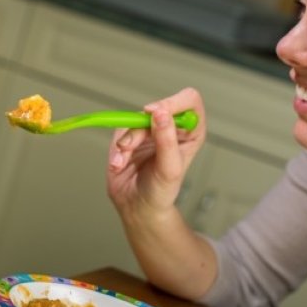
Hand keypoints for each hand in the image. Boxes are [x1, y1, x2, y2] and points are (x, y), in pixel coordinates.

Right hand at [107, 88, 205, 217]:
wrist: (136, 206)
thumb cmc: (160, 192)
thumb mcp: (169, 169)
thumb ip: (167, 140)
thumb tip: (161, 114)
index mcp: (190, 132)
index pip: (188, 100)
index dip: (173, 103)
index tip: (156, 114)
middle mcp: (170, 127)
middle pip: (156, 108)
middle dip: (140, 129)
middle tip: (131, 145)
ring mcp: (149, 131)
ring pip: (133, 120)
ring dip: (125, 142)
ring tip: (123, 162)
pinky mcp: (129, 136)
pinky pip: (118, 131)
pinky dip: (116, 149)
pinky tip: (118, 164)